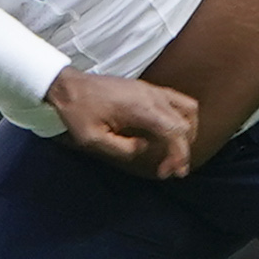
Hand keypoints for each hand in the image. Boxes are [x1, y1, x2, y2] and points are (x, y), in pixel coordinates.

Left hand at [45, 68, 197, 178]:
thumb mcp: (92, 139)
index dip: (178, 155)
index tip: (169, 172)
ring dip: (187, 132)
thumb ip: (122, 149)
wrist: (69, 86)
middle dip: (183, 150)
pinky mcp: (148, 89)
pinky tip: (169, 133)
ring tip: (175, 151)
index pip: (175, 131)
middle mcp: (152, 96)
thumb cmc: (78, 112)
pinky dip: (182, 118)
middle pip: (186, 123)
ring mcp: (152, 89)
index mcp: (140, 108)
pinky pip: (178, 101)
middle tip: (170, 169)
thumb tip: (144, 147)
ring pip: (188, 109)